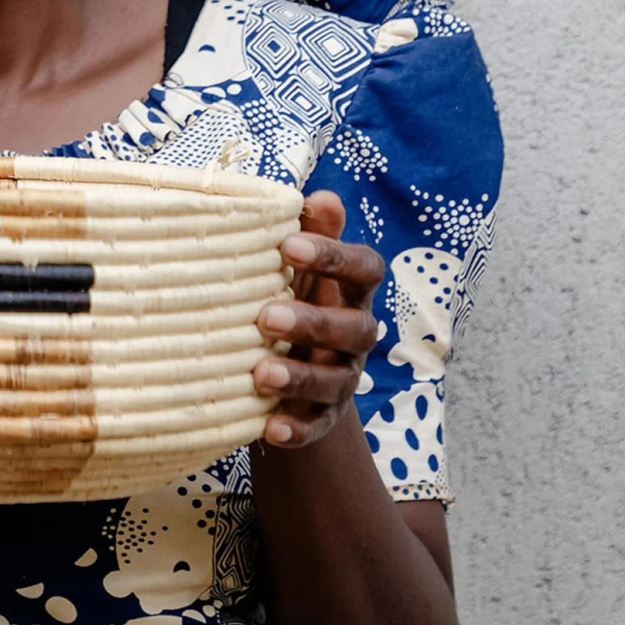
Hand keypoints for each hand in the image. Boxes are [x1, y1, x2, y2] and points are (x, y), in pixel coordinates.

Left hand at [252, 190, 384, 447]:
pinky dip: (295, 429)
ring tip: (260, 374)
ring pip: (335, 381)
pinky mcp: (323, 418)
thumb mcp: (295, 266)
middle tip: (266, 316)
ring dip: (300, 378)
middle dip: (313, 322)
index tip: (289, 245)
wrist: (286, 368)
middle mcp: (355, 334)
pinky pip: (316, 427)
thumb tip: (321, 196)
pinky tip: (269, 428)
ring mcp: (342, 378)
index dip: (334, 256)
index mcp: (350, 291)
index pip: (364, 269)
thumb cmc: (289, 296)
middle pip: (354, 329)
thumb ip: (310, 231)